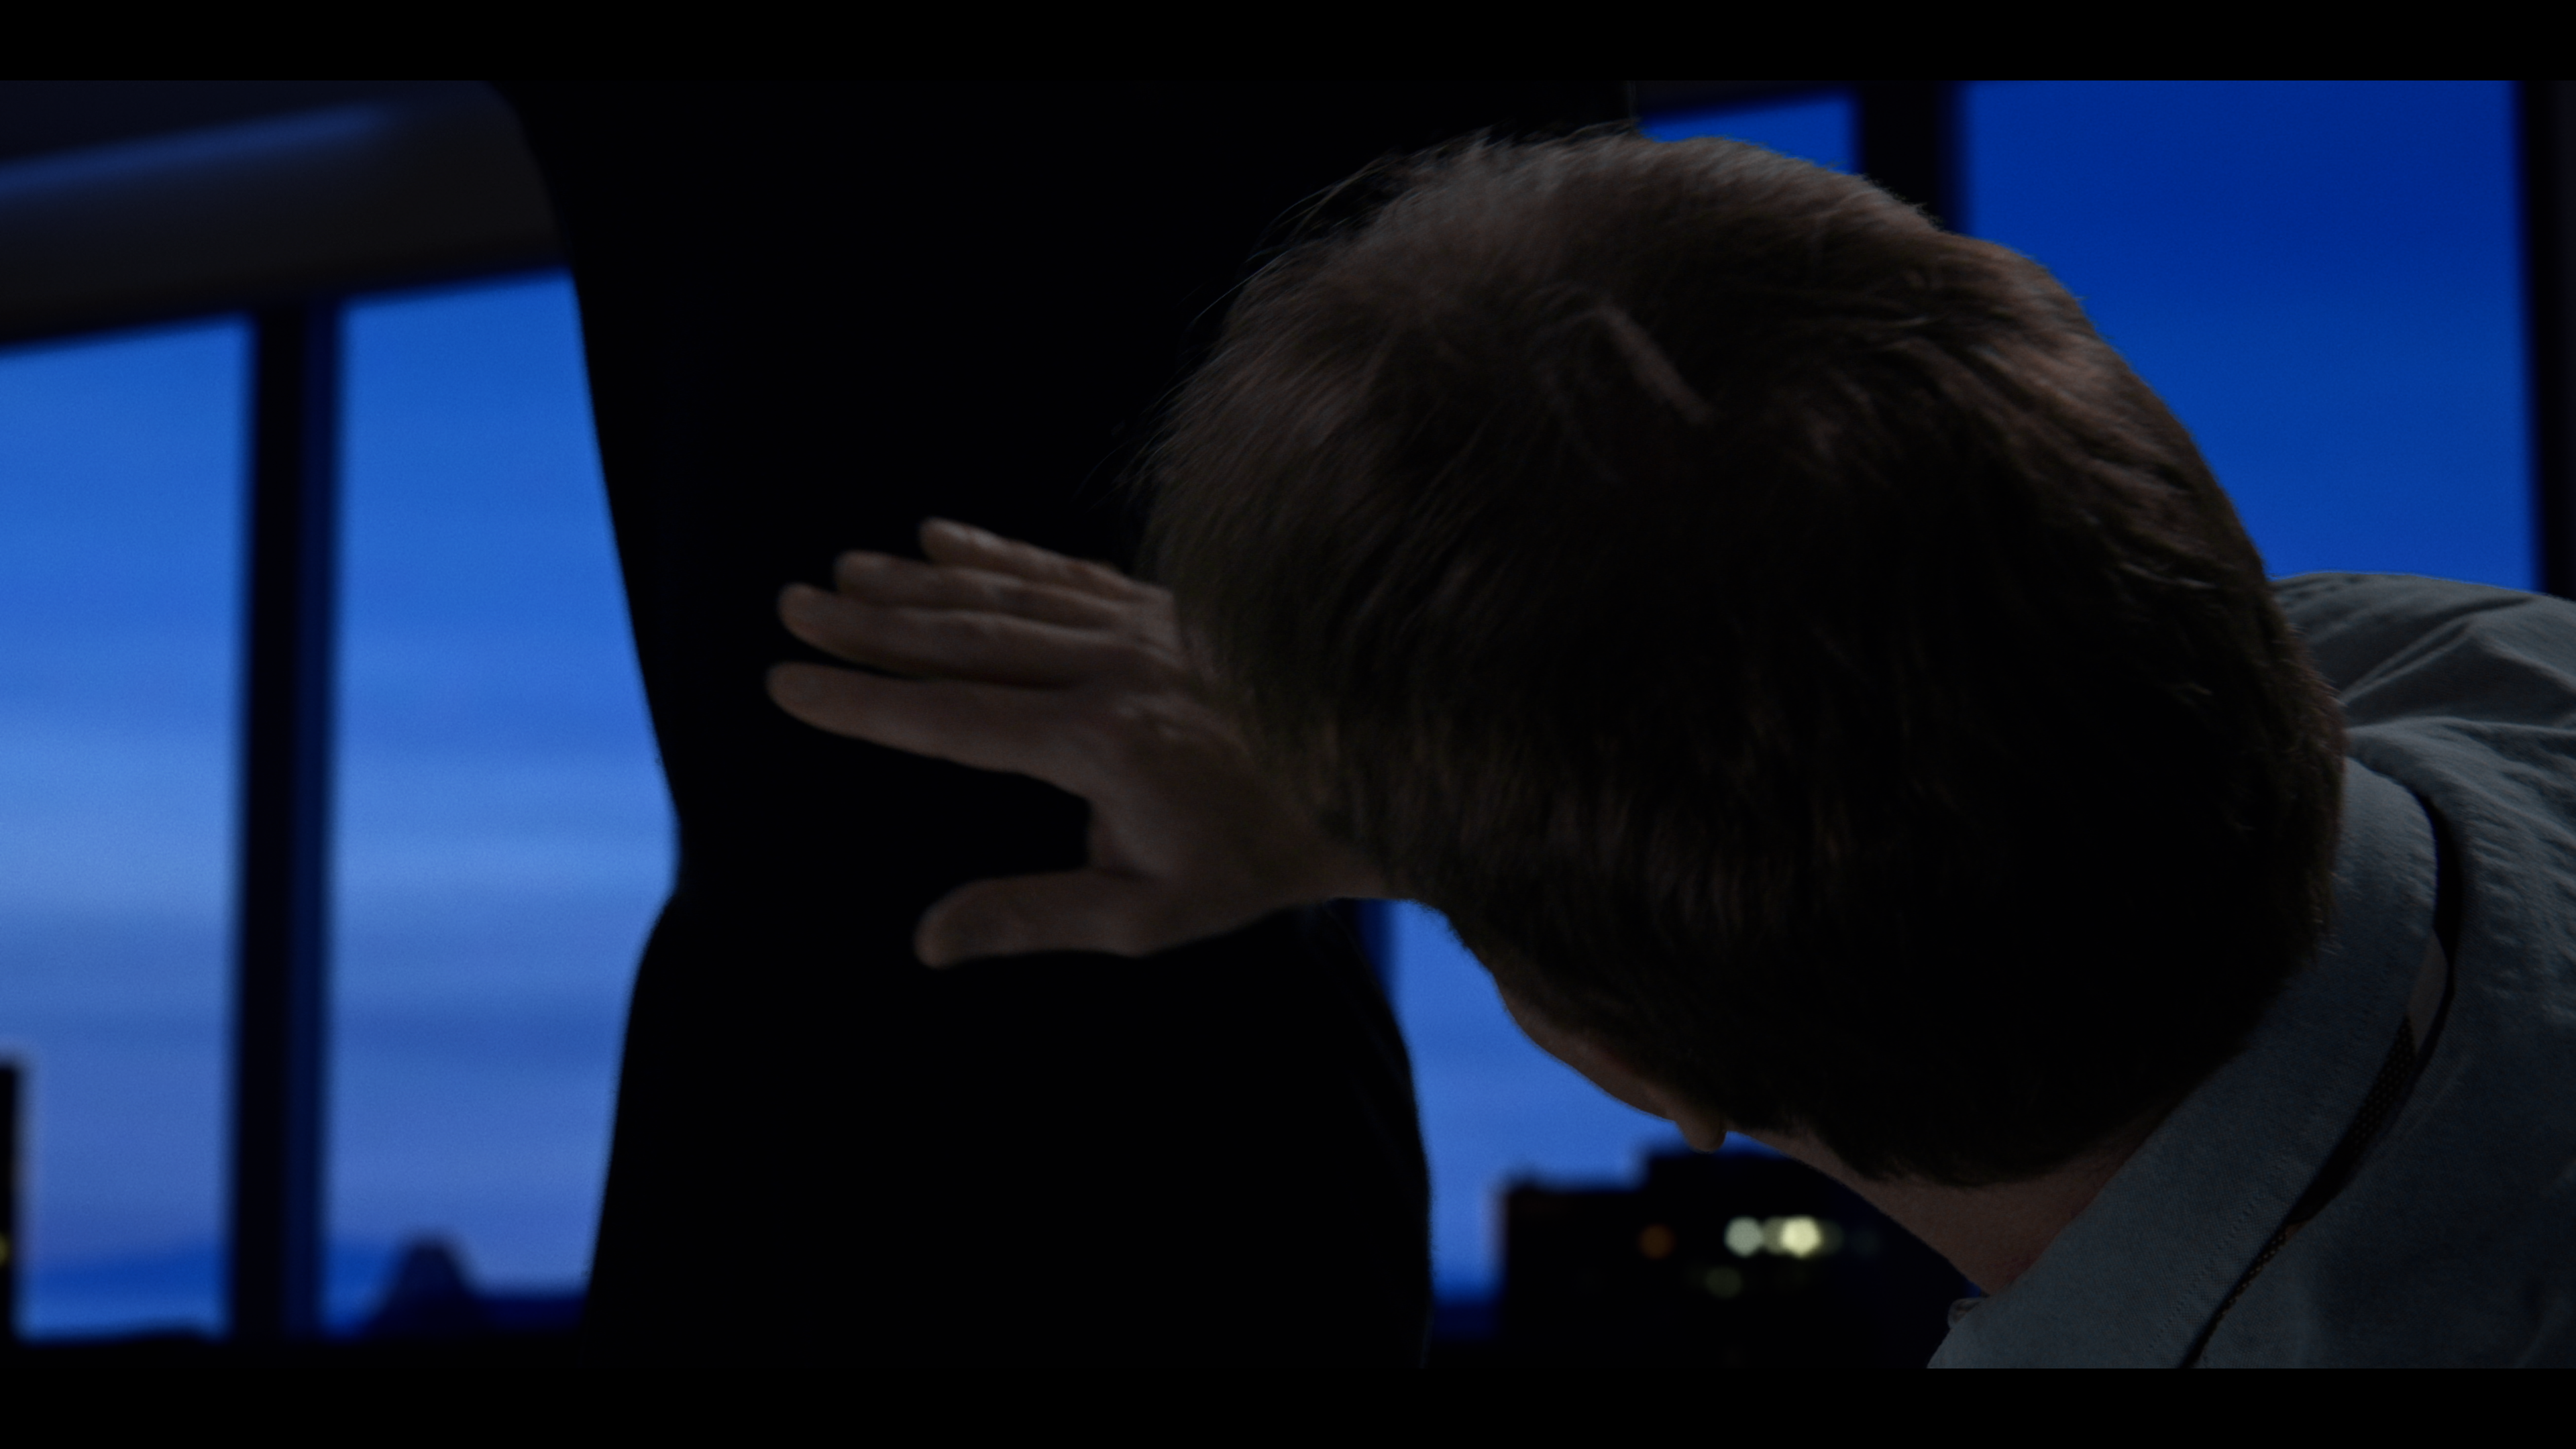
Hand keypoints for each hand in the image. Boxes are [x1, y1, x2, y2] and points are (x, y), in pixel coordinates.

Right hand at [767, 518, 1387, 965]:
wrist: (1377, 776)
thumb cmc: (1259, 857)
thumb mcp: (1148, 915)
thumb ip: (1033, 915)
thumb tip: (927, 939)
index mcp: (1095, 743)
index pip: (949, 720)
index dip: (861, 703)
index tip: (788, 684)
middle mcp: (1109, 670)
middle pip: (965, 638)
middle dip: (870, 623)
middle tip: (791, 605)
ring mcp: (1139, 627)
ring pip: (1008, 596)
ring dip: (919, 582)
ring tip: (845, 569)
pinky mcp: (1164, 608)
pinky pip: (1065, 571)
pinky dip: (999, 553)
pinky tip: (945, 534)